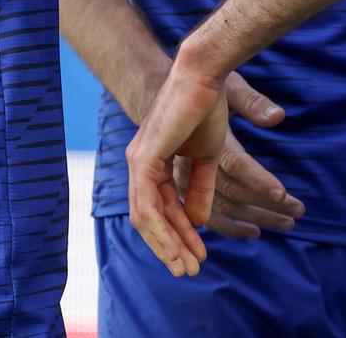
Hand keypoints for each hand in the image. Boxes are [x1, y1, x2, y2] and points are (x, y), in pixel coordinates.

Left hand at [125, 56, 229, 276]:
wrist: (204, 75)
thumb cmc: (206, 106)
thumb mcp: (207, 157)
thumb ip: (200, 188)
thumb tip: (199, 222)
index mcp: (154, 162)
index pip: (162, 208)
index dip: (180, 234)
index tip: (199, 255)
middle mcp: (140, 165)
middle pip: (150, 219)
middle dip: (171, 247)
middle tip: (190, 270)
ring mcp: (138, 162)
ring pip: (146, 218)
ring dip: (167, 245)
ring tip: (188, 265)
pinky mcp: (143, 159)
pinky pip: (147, 205)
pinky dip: (162, 229)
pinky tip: (179, 244)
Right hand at [191, 71, 304, 238]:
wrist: (169, 91)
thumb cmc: (204, 87)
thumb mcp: (229, 88)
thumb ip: (252, 102)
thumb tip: (278, 117)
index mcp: (205, 135)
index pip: (234, 163)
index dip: (258, 180)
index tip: (283, 194)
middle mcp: (191, 161)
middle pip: (230, 193)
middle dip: (267, 206)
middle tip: (297, 213)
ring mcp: (184, 177)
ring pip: (221, 208)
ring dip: (256, 218)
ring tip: (287, 222)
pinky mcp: (184, 185)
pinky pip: (205, 213)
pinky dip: (229, 225)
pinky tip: (252, 231)